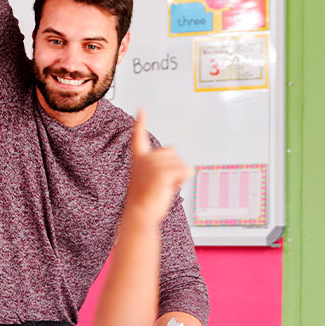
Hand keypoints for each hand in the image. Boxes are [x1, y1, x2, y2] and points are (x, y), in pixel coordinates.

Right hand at [124, 110, 189, 224]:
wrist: (140, 214)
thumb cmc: (147, 201)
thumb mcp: (151, 179)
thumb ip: (161, 168)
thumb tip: (183, 168)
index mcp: (139, 159)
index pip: (138, 137)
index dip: (140, 123)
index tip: (141, 111)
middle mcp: (145, 158)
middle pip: (173, 152)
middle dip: (174, 168)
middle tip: (160, 184)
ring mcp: (153, 164)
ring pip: (180, 163)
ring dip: (177, 176)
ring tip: (162, 188)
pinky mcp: (162, 172)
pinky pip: (186, 171)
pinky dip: (183, 180)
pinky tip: (169, 188)